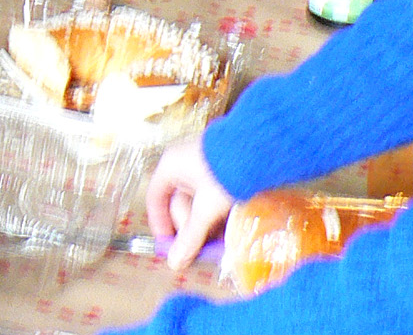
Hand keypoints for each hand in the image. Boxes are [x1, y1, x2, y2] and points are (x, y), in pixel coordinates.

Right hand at [146, 131, 234, 278]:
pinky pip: (210, 196)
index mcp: (170, 166)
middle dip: (190, 228)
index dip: (159, 223)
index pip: (155, 198)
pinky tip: (227, 228)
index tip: (168, 244)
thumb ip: (190, 236)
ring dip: (205, 224)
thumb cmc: (224, 173)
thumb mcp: (205, 209)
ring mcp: (201, 164)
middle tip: (200, 249)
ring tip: (218, 242)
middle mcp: (182, 163)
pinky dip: (216, 213)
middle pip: (178, 204)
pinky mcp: (219, 168)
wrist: (258, 148)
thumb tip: (174, 263)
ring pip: (197, 202)